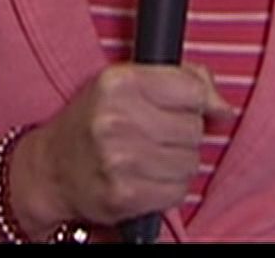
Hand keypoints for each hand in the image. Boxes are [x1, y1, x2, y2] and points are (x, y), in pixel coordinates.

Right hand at [9, 64, 233, 234]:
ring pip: (190, 162)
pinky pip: (178, 191)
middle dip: (183, 133)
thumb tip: (222, 107)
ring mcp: (119, 159)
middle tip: (155, 134)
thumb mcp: (126, 83)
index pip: (192, 88)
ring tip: (149, 157)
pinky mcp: (124, 194)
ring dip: (177, 163)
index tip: (189, 107)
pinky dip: (169, 187)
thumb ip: (182, 79)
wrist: (51, 169)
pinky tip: (146, 178)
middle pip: (194, 128)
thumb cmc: (92, 122)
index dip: (198, 100)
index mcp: (118, 82)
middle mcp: (116, 118)